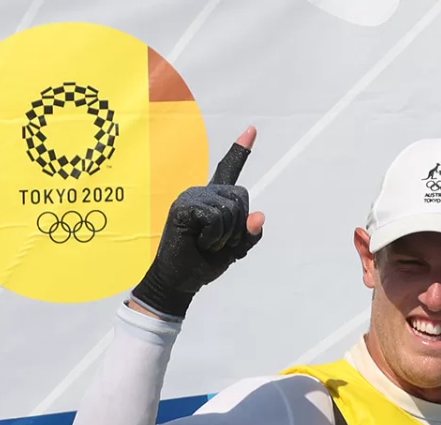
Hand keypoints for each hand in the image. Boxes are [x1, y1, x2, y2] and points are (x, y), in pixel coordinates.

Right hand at [131, 126, 266, 317]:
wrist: (181, 281)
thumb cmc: (205, 263)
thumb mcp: (236, 249)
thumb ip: (250, 233)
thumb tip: (259, 215)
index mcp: (214, 199)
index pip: (229, 170)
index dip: (241, 149)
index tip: (253, 129)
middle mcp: (202, 192)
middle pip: (242, 197)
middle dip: (238, 227)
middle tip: (217, 242)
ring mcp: (190, 197)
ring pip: (230, 210)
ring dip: (225, 236)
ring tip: (207, 244)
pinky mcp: (182, 206)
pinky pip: (215, 218)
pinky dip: (214, 237)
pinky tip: (199, 242)